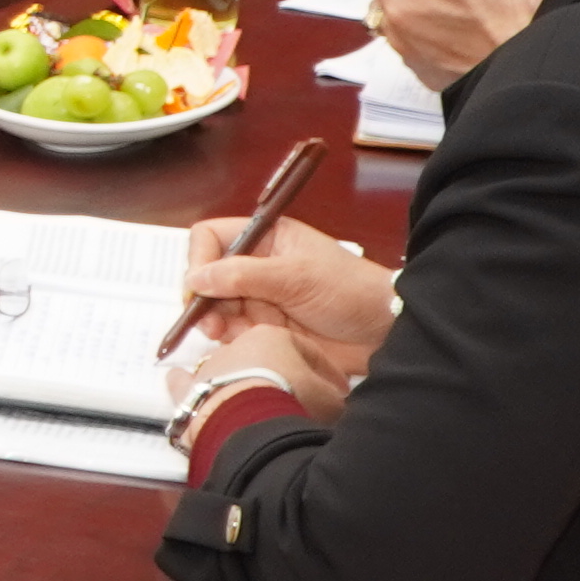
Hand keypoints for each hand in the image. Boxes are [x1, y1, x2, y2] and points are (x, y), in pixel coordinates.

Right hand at [176, 210, 394, 388]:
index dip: (199, 258)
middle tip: (208, 321)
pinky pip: (232, 330)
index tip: (198, 285)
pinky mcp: (266, 327)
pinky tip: (241, 343)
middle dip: (203, 297)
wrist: (384, 332)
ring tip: (223, 334)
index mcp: (266, 238)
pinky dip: (229, 338)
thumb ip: (242, 276)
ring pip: (216, 306)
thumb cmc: (350, 291)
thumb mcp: (295, 277)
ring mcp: (260, 297)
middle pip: (208, 275)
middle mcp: (257, 265)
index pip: (212, 237)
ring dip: (214, 320)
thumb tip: (196, 278)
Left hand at [364, 0, 534, 91]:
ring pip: (396, 24)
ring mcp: (408, 56)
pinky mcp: (422, 72)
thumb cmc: (492, 24)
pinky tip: (447, 31)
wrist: (512, 68)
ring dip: (409, 13)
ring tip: (440, 8)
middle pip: (383, 1)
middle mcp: (396, 34)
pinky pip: (411, 46)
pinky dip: (420, 36)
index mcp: (399, 7)